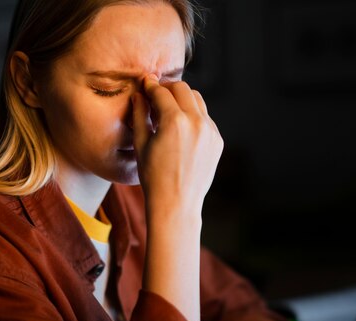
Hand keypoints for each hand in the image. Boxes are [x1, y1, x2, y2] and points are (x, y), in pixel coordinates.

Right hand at [132, 74, 222, 216]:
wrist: (176, 203)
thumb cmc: (153, 176)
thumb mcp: (141, 144)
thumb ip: (140, 114)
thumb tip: (138, 95)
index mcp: (175, 121)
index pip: (162, 91)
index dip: (150, 85)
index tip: (145, 83)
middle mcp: (196, 122)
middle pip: (183, 89)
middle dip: (168, 88)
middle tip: (157, 95)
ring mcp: (210, 131)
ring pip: (197, 101)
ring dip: (183, 100)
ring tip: (169, 111)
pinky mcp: (217, 141)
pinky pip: (205, 119)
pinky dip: (193, 117)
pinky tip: (182, 129)